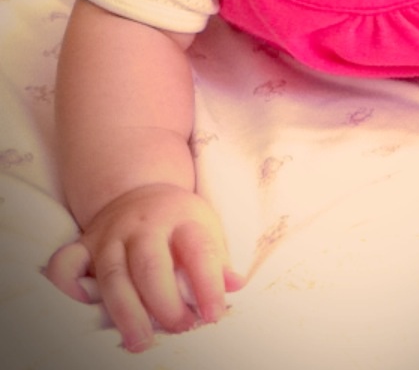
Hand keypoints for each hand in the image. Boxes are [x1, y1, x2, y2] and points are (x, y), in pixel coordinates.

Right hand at [44, 183, 243, 351]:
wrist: (140, 191)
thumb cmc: (179, 221)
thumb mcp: (206, 228)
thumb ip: (218, 260)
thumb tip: (236, 286)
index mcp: (181, 218)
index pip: (198, 249)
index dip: (208, 285)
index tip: (214, 315)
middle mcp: (143, 224)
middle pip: (150, 265)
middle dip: (164, 303)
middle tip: (180, 329)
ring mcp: (111, 234)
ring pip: (113, 275)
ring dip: (126, 312)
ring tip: (140, 342)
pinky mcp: (85, 245)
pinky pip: (66, 264)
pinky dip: (68, 287)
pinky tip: (84, 308)